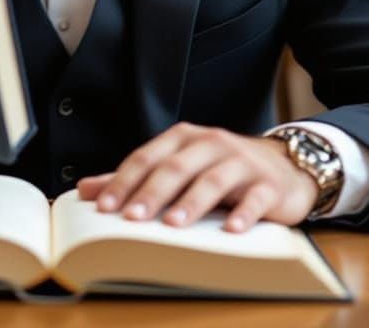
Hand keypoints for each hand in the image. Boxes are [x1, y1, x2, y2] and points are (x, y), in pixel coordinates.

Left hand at [77, 123, 318, 232]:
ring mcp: (241, 162)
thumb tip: (85, 190)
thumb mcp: (179, 166)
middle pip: (176, 167)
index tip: (104, 208)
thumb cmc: (221, 169)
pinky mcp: (268, 184)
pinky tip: (232, 230)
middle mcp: (211, 143)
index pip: (148, 157)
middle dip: (152, 192)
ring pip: (212, 180)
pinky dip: (244, 213)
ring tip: (173, 225)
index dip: (125, 181)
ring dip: (191, 202)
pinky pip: (255, 197)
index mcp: (184, 137)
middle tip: (132, 218)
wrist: (284, 166)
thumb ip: (136, 179)